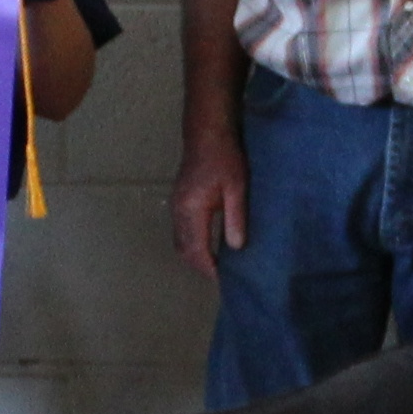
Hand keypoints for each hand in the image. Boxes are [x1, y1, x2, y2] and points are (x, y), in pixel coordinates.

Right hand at [170, 131, 249, 276]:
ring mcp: (176, 206)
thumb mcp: (236, 187)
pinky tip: (209, 247)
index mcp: (191, 208)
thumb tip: (236, 247)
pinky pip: (182, 233)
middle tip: (223, 278)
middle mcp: (178, 211)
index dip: (209, 268)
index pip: (197, 249)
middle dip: (201, 267)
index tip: (225, 280)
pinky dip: (193, 245)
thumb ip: (235, 217)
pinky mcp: (179, 203)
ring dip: (195, 258)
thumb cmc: (224, 156)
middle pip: (184, 250)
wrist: (207, 133)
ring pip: (180, 243)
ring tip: (217, 267)